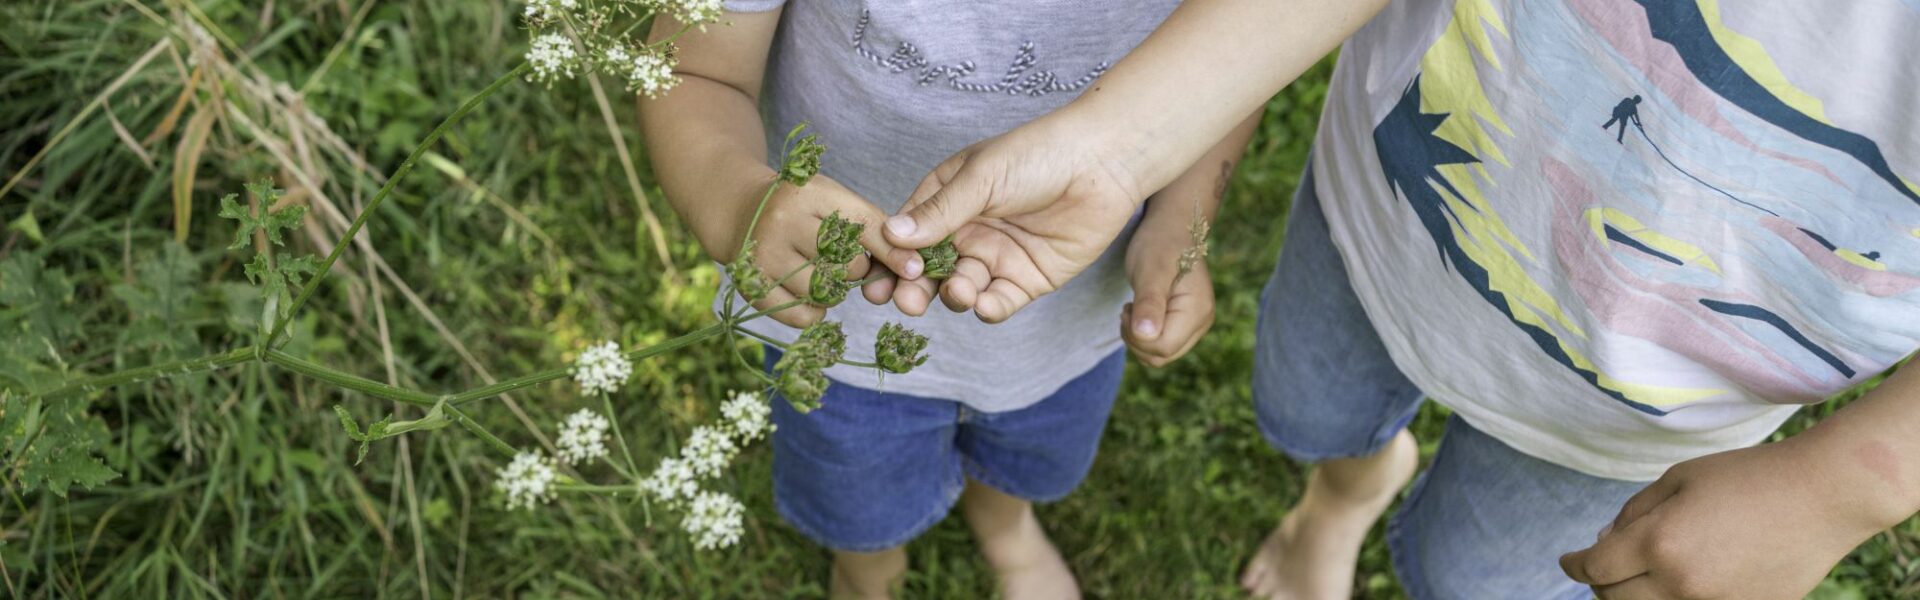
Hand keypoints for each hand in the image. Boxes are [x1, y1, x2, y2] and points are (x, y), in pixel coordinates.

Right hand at [726, 175, 903, 327]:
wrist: (739, 210)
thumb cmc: (802, 209)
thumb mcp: (835, 201)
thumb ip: (876, 229)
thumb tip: (914, 268)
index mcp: (810, 193)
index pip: (863, 226)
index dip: (893, 251)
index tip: (915, 269)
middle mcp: (783, 220)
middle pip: (848, 265)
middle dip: (855, 269)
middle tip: (840, 259)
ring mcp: (764, 254)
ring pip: (826, 293)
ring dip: (835, 290)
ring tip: (823, 273)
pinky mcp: (752, 285)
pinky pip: (803, 315)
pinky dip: (815, 311)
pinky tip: (809, 293)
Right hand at [883, 119, 1147, 321]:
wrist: (1103, 163)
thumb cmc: (1038, 154)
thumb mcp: (981, 177)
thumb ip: (939, 211)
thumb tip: (890, 234)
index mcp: (946, 201)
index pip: (908, 236)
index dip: (890, 258)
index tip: (875, 279)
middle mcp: (967, 232)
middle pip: (929, 270)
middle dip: (915, 288)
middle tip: (907, 301)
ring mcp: (996, 258)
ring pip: (961, 289)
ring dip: (953, 295)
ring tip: (959, 291)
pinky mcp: (1027, 280)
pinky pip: (999, 302)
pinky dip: (987, 308)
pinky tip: (982, 304)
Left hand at [1120, 207, 1214, 365]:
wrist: (1171, 229)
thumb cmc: (1159, 245)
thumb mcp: (1149, 271)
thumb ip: (1149, 304)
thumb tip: (1146, 335)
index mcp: (1196, 311)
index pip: (1162, 347)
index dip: (1137, 336)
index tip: (1126, 308)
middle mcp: (1202, 322)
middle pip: (1162, 355)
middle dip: (1137, 339)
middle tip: (1127, 309)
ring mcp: (1196, 324)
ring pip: (1161, 354)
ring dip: (1139, 339)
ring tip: (1133, 309)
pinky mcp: (1186, 323)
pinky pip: (1163, 344)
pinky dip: (1145, 336)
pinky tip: (1140, 313)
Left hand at [1558, 437, 1887, 599]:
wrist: (1823, 495)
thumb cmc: (1748, 476)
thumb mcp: (1678, 479)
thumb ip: (1634, 513)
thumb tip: (1604, 542)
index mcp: (1658, 542)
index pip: (1594, 568)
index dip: (1573, 564)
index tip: (1568, 560)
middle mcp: (1681, 582)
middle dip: (1599, 583)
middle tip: (1602, 567)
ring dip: (1632, 596)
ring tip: (1636, 575)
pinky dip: (1672, 599)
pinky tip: (1678, 581)